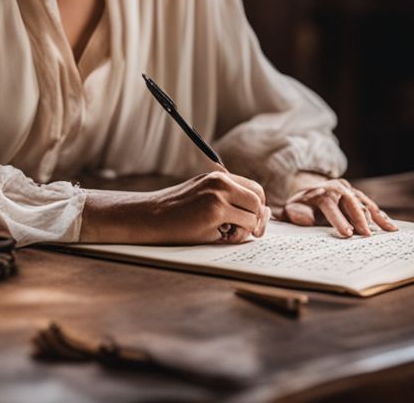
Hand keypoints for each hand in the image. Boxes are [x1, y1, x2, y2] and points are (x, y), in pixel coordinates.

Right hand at [81, 170, 268, 244]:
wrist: (149, 217)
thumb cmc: (175, 213)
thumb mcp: (203, 198)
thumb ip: (230, 201)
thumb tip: (264, 215)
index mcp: (219, 177)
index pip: (254, 189)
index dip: (256, 207)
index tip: (248, 221)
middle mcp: (221, 181)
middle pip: (259, 199)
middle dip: (257, 219)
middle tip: (241, 231)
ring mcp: (218, 195)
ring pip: (254, 215)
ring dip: (244, 229)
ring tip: (224, 233)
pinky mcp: (215, 211)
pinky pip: (243, 227)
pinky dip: (236, 236)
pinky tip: (217, 236)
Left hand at [276, 174, 397, 237]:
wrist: (305, 188)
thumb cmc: (299, 204)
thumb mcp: (291, 208)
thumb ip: (297, 214)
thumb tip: (309, 219)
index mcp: (321, 193)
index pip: (331, 206)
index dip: (339, 220)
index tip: (347, 233)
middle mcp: (337, 189)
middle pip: (351, 203)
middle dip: (360, 219)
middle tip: (367, 235)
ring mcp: (349, 190)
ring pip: (365, 203)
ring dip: (376, 217)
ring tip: (388, 230)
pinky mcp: (357, 195)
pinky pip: (370, 205)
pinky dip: (381, 215)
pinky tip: (390, 225)